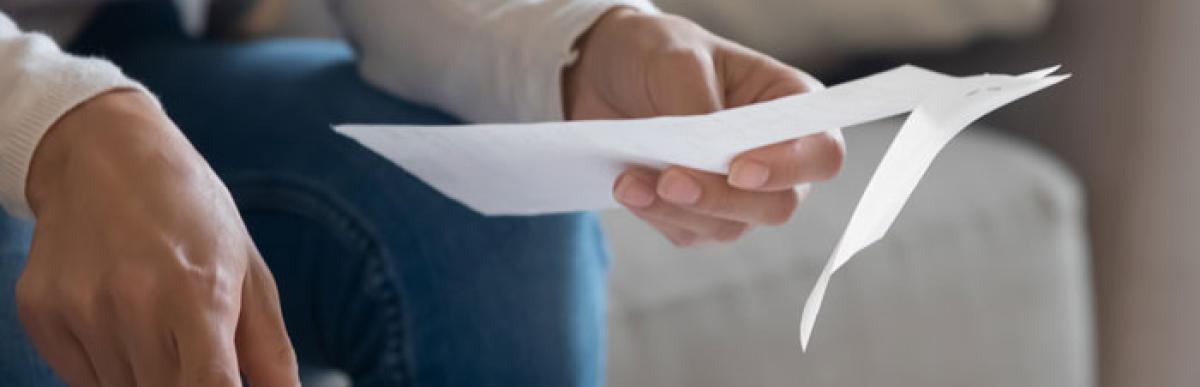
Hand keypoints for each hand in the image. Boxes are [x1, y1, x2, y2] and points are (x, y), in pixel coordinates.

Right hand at [17, 91, 298, 385]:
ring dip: (146, 375)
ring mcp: (81, 309)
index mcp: (199, 293)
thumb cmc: (193, 213)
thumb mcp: (248, 270)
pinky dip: (105, 367)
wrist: (105, 152)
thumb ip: (269, 351)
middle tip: (190, 343)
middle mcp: (135, 303)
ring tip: (155, 322)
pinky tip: (117, 318)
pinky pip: (80, 378)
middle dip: (185, 385)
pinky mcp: (41, 312)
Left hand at [565, 8, 844, 245]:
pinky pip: (691, 233)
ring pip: (731, 226)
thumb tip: (704, 157)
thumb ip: (699, 108)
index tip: (739, 170)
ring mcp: (740, 192)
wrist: (604, 75)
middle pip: (779, 204)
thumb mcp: (677, 59)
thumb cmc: (657, 54)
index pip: (821, 152)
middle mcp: (776, 156)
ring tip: (630, 180)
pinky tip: (629, 187)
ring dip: (679, 210)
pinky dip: (658, 215)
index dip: (790, 168)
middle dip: (722, 199)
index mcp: (789, 104)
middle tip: (670, 180)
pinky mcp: (701, 214)